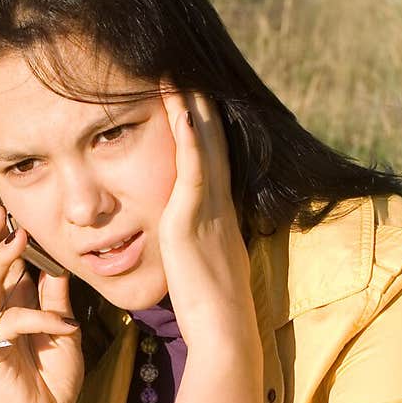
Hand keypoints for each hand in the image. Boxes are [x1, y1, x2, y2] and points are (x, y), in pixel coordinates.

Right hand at [0, 205, 83, 402]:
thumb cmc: (51, 376)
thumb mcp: (62, 327)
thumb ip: (55, 296)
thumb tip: (56, 262)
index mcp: (6, 297)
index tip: (7, 198)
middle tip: (2, 212)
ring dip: (1, 256)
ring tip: (22, 239)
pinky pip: (11, 318)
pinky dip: (42, 318)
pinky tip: (66, 326)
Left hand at [157, 87, 253, 334]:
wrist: (223, 331)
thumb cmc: (212, 313)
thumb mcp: (205, 271)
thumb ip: (199, 251)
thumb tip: (192, 249)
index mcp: (220, 216)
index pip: (213, 162)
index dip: (205, 130)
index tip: (194, 102)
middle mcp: (219, 205)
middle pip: (213, 142)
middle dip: (200, 106)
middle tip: (187, 71)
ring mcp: (207, 209)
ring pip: (204, 145)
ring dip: (192, 106)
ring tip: (178, 73)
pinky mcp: (191, 218)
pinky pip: (192, 166)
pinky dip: (188, 134)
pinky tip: (179, 107)